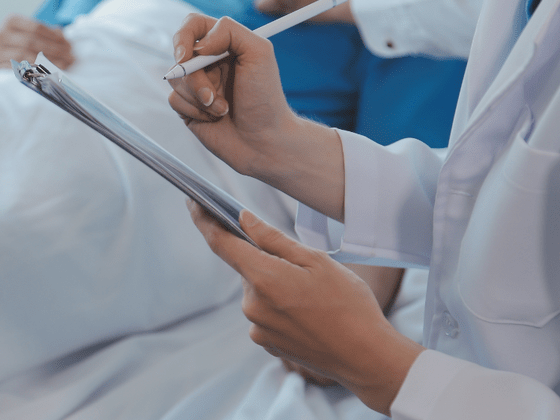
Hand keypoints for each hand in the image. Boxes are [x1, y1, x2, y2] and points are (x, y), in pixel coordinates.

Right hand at [0, 15, 74, 70]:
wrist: (1, 67)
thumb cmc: (21, 49)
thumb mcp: (33, 36)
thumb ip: (48, 34)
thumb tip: (62, 35)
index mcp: (10, 21)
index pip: (36, 27)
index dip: (55, 37)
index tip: (68, 45)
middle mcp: (0, 35)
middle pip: (32, 41)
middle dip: (55, 50)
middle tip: (70, 57)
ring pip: (25, 56)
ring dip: (48, 61)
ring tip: (64, 66)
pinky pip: (18, 70)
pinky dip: (35, 72)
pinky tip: (50, 75)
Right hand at [167, 13, 299, 177]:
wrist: (264, 141)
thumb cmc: (266, 99)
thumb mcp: (259, 53)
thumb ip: (230, 31)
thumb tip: (198, 44)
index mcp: (225, 45)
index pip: (193, 26)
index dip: (183, 37)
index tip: (186, 55)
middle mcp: (209, 62)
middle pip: (180, 54)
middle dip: (194, 77)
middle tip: (211, 94)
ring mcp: (197, 85)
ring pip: (176, 79)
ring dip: (199, 97)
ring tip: (223, 109)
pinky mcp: (189, 107)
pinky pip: (175, 100)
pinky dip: (195, 111)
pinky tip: (215, 119)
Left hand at [186, 200, 424, 413]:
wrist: (365, 356)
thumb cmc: (348, 304)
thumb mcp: (316, 261)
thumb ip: (274, 239)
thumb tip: (243, 220)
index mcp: (264, 278)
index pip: (221, 243)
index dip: (204, 220)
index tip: (194, 203)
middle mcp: (252, 305)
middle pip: (247, 268)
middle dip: (266, 260)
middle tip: (303, 267)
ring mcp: (257, 327)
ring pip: (258, 291)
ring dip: (275, 285)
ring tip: (313, 295)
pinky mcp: (265, 343)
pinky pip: (265, 313)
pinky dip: (280, 306)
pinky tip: (308, 313)